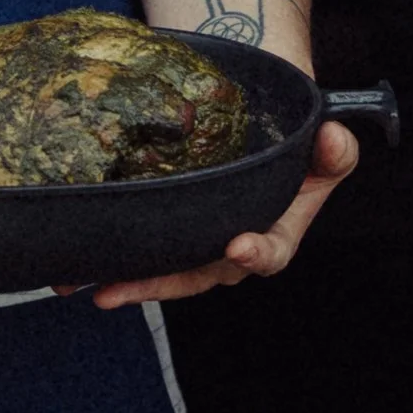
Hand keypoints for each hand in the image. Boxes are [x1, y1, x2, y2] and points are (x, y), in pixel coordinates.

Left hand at [90, 116, 357, 309]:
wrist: (259, 125)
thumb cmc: (293, 139)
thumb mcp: (322, 143)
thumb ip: (334, 150)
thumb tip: (334, 139)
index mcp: (275, 232)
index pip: (270, 252)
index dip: (256, 253)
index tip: (238, 246)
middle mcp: (232, 247)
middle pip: (198, 273)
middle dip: (160, 284)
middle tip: (120, 287)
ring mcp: (197, 242)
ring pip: (164, 269)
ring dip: (125, 279)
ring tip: (87, 285)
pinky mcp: (170, 230)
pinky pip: (145, 249)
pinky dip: (114, 258)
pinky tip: (78, 266)